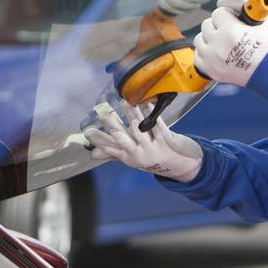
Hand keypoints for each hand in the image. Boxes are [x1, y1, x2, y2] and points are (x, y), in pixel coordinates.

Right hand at [83, 102, 204, 180]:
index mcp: (129, 157)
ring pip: (139, 129)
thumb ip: (113, 153)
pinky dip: (150, 113)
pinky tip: (145, 104)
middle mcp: (139, 155)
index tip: (87, 132)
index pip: (110, 149)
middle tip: (104, 116)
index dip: (98, 140)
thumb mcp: (133, 157)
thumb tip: (92, 154)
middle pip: (123, 140)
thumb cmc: (152, 156)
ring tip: (125, 103)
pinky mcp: (166, 140)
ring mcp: (153, 148)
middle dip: (113, 127)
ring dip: (132, 115)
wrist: (181, 164)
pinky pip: (156, 125)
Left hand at [192, 0, 267, 85]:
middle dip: (218, 26)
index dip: (228, 15)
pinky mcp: (210, 71)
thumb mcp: (263, 19)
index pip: (218, 12)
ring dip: (210, 39)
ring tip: (224, 42)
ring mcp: (212, 60)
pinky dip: (206, 54)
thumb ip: (246, 2)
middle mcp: (218, 46)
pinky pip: (198, 56)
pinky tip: (218, 53)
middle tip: (231, 32)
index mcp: (230, 31)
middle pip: (207, 24)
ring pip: (200, 39)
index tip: (235, 20)